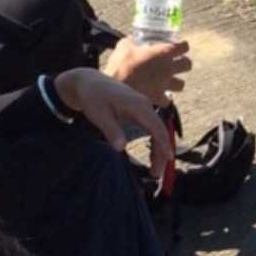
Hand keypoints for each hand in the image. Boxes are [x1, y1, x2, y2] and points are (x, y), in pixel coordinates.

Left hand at [54, 67, 172, 177]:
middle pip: (160, 130)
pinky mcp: (137, 111)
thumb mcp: (98, 114)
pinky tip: (151, 156)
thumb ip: (111, 130)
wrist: (87, 82)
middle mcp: (143, 104)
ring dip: (158, 150)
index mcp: (137, 104)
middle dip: (161, 152)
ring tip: (154, 170)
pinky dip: (153, 142)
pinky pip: (150, 128)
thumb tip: (120, 148)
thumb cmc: (92, 96)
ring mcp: (142, 107)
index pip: (157, 126)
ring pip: (156, 131)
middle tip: (156, 174)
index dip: (164, 144)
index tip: (168, 160)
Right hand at [104, 37, 191, 105]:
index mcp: (163, 52)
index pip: (184, 47)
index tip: (179, 45)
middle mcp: (168, 68)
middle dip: (184, 63)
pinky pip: (167, 100)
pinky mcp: (158, 98)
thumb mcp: (124, 46)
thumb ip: (130, 41)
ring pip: (181, 84)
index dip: (183, 45)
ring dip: (176, 81)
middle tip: (176, 62)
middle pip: (188, 65)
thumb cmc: (121, 63)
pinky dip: (164, 97)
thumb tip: (131, 39)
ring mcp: (165, 84)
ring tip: (169, 79)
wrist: (116, 87)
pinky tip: (159, 94)